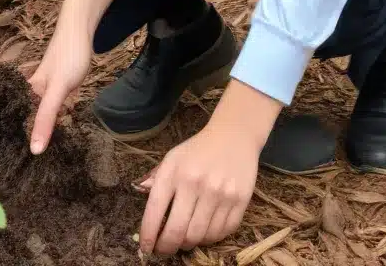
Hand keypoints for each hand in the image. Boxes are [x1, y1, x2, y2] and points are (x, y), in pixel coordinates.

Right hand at [27, 19, 93, 154]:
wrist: (81, 28)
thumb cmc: (68, 57)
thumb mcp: (57, 90)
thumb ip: (46, 117)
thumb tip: (34, 151)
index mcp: (29, 92)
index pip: (19, 123)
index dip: (16, 142)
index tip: (12, 167)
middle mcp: (36, 91)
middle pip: (31, 120)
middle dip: (31, 139)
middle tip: (27, 167)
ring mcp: (49, 89)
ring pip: (45, 115)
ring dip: (45, 130)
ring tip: (43, 156)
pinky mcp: (62, 87)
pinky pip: (57, 108)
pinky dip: (58, 119)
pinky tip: (61, 131)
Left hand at [136, 120, 258, 255]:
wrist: (234, 135)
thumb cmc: (198, 150)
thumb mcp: (172, 159)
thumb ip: (157, 182)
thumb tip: (145, 211)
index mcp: (174, 171)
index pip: (155, 211)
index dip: (148, 235)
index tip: (146, 248)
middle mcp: (196, 183)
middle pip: (178, 231)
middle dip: (167, 247)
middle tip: (164, 250)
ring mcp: (220, 193)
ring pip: (200, 236)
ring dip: (189, 243)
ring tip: (185, 239)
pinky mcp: (240, 201)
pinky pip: (221, 233)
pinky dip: (210, 238)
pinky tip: (204, 232)